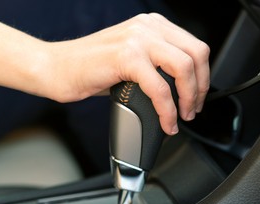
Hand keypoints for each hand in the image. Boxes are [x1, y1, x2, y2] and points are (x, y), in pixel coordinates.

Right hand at [42, 13, 209, 134]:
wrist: (56, 68)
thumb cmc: (88, 68)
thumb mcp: (129, 60)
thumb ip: (154, 65)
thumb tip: (177, 90)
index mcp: (151, 25)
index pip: (194, 46)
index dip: (203, 76)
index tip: (197, 96)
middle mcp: (147, 27)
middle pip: (197, 54)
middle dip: (201, 88)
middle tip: (193, 110)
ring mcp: (137, 39)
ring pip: (184, 68)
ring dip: (189, 98)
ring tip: (181, 117)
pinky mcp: (126, 56)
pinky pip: (159, 87)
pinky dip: (167, 110)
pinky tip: (166, 122)